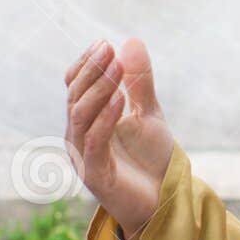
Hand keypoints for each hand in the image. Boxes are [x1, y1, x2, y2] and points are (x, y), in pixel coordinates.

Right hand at [64, 38, 174, 239]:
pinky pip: (95, 143)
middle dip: (93, 72)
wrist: (163, 199)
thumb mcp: (148, 112)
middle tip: (109, 50)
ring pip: (81, 117)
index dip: (86, 65)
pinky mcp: (96, 174)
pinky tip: (121, 100)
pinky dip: (106, 120)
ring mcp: (84, 156)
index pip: (76, 87)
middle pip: (76, 97)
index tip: (104, 44)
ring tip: (116, 69)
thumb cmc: (151, 157)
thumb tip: (131, 41)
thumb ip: (139, 81)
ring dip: (99, 90)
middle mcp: (79, 136)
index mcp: (87, 121)